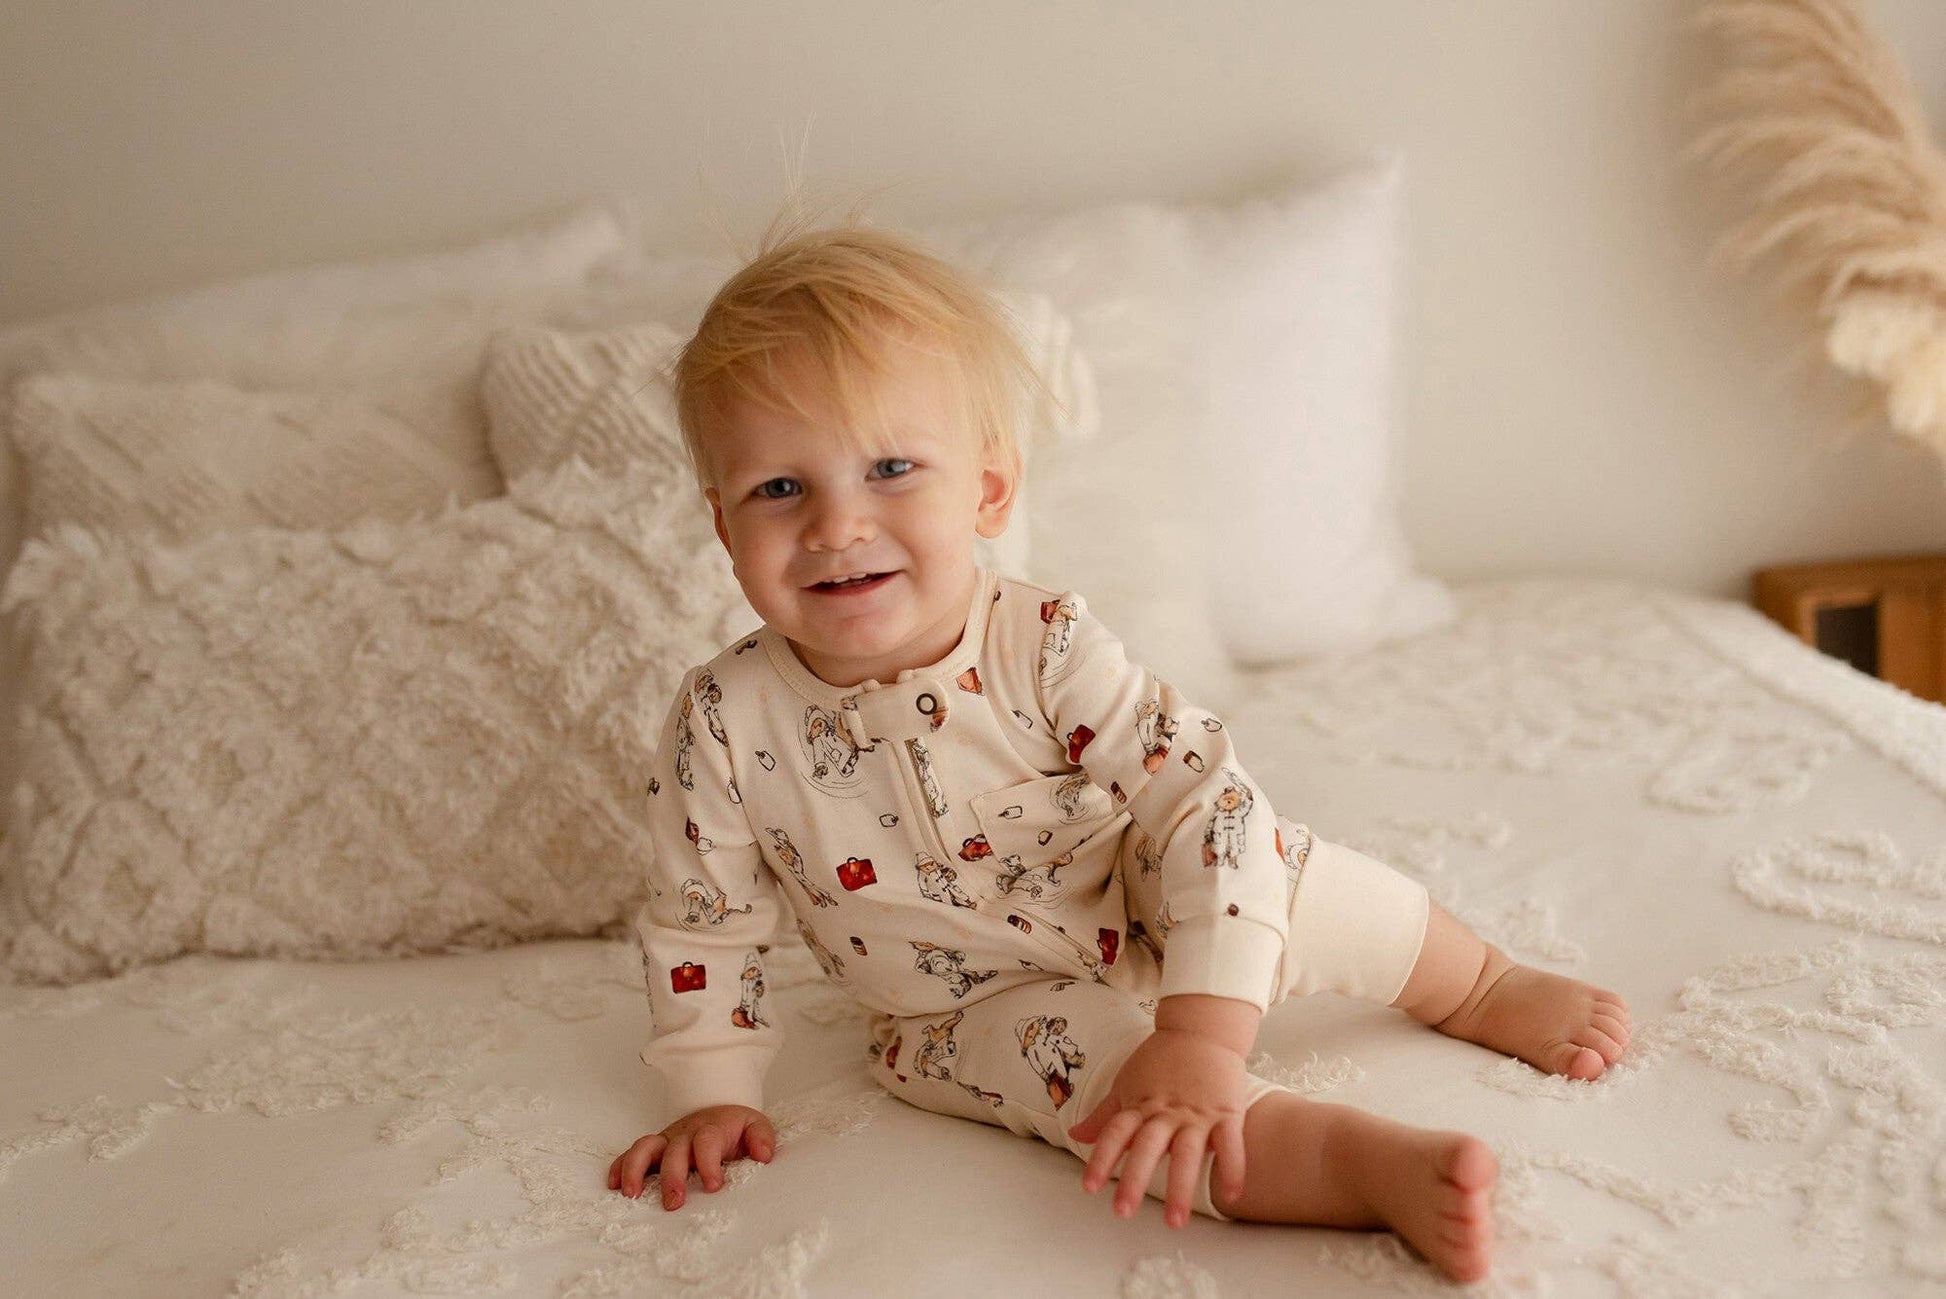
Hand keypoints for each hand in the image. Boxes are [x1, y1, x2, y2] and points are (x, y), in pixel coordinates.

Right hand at [608, 1104, 775, 1209]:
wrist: (718, 1109)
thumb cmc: (735, 1127)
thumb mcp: (754, 1126)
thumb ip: (761, 1139)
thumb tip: (763, 1155)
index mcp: (710, 1130)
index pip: (707, 1142)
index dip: (708, 1163)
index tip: (713, 1185)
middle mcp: (685, 1134)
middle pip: (674, 1151)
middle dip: (672, 1176)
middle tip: (674, 1202)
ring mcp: (666, 1140)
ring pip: (645, 1147)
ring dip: (636, 1169)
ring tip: (632, 1194)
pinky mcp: (655, 1148)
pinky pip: (632, 1153)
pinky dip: (620, 1166)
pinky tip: (615, 1185)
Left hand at [1066, 1027, 1249, 1226]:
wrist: (1202, 1027)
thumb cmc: (1161, 1057)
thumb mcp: (1127, 1082)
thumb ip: (1104, 1114)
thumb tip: (1075, 1135)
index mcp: (1140, 1104)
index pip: (1115, 1133)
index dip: (1101, 1159)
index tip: (1089, 1187)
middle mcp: (1166, 1111)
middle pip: (1147, 1147)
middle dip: (1135, 1180)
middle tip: (1122, 1212)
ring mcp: (1197, 1113)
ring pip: (1187, 1154)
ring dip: (1181, 1188)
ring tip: (1175, 1223)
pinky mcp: (1227, 1112)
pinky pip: (1230, 1144)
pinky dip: (1232, 1168)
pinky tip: (1231, 1195)